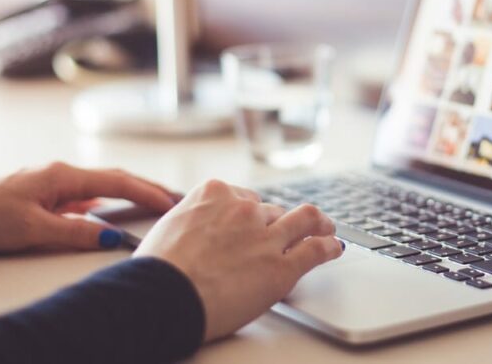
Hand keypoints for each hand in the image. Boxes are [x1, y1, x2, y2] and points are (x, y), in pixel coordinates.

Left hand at [0, 162, 176, 251]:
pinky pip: (84, 195)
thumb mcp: (33, 229)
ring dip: (129, 192)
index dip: (148, 192)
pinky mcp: (43, 194)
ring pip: (101, 185)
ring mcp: (52, 183)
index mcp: (62, 176)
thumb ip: (75, 232)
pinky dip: (106, 200)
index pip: (118, 181)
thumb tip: (113, 237)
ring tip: (153, 202)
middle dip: (147, 187)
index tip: (172, 203)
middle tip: (175, 198)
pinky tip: (109, 210)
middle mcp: (61, 174)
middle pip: (115, 177)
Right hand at [134, 179, 342, 341]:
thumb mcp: (169, 227)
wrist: (163, 296)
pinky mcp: (282, 267)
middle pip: (271, 211)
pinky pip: (316, 250)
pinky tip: (334, 248)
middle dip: (276, 224)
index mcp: (214, 193)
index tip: (255, 222)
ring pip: (303, 220)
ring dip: (317, 224)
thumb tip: (193, 231)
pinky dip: (329, 247)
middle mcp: (244, 209)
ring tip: (325, 228)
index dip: (251, 214)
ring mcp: (266, 236)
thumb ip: (192, 222)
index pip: (245, 198)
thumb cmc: (157, 270)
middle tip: (284, 234)